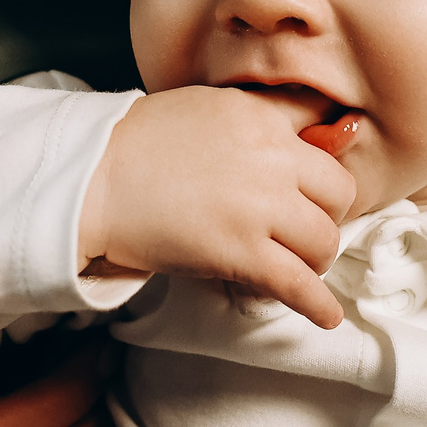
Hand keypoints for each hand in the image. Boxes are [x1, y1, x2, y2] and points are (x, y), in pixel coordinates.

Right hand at [79, 87, 356, 328]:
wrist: (89, 178)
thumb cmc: (138, 144)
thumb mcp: (211, 110)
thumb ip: (263, 121)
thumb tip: (327, 131)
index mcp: (262, 118)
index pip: (325, 147)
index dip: (320, 178)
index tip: (314, 196)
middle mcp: (270, 158)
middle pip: (338, 195)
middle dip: (324, 217)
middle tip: (298, 232)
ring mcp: (258, 207)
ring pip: (324, 241)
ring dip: (314, 258)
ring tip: (293, 265)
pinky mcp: (240, 252)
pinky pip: (298, 284)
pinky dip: (318, 304)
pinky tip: (326, 316)